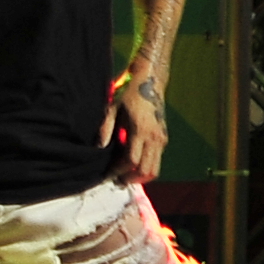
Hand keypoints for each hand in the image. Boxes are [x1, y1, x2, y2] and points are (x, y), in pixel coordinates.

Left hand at [100, 64, 167, 183]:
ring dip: (140, 176)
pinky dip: (146, 167)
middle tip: (116, 180)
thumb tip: (100, 147)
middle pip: (146, 169)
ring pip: (154, 169)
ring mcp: (161, 139)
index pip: (131, 160)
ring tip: (124, 176)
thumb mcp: (112, 107)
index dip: (118, 170)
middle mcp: (154, 137)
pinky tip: (132, 166)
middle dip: (130, 178)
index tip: (107, 174)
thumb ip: (106, 128)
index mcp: (141, 130)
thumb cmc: (127, 94)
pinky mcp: (164, 139)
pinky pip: (157, 161)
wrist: (149, 83)